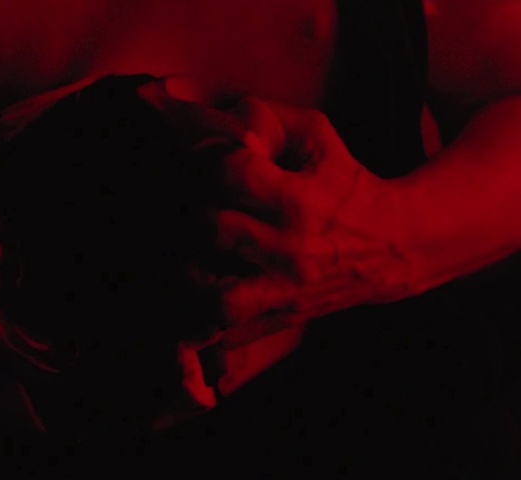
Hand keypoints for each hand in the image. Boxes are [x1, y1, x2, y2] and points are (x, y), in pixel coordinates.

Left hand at [199, 98, 413, 346]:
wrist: (397, 245)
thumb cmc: (349, 185)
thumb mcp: (320, 138)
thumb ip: (270, 118)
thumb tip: (224, 118)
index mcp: (299, 200)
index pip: (231, 172)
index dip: (212, 160)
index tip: (217, 164)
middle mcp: (291, 249)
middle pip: (213, 226)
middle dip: (199, 210)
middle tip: (206, 206)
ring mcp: (287, 290)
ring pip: (217, 295)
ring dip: (195, 272)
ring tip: (199, 253)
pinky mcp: (284, 317)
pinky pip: (233, 332)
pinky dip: (210, 322)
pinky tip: (207, 293)